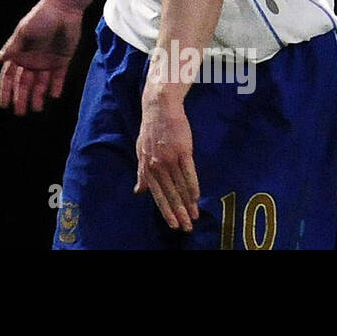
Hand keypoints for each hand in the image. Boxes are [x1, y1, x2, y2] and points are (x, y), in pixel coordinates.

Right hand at [0, 0, 81, 114]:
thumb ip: (11, 49)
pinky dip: (56, 87)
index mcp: (20, 53)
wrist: (64, 7)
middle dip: (21, 98)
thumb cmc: (40, 17)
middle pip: (24, 83)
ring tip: (37, 109)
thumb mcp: (23, 33)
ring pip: (41, 83)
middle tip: (19, 113)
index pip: (9, 75)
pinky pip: (59, 77)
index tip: (3, 104)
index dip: (5, 89)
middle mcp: (32, 59)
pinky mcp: (62, 59)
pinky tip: (53, 96)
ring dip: (38, 96)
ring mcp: (47, 60)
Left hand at [134, 87, 200, 231]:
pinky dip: (193, 186)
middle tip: (187, 227)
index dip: (166, 211)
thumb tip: (139, 191)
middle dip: (179, 213)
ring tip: (195, 216)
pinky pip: (189, 172)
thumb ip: (142, 173)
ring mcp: (170, 157)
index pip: (157, 194)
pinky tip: (197, 197)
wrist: (159, 108)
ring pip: (180, 186)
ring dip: (188, 203)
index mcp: (147, 167)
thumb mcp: (141, 151)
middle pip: (170, 194)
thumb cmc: (151, 130)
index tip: (173, 224)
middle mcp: (157, 164)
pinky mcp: (183, 149)